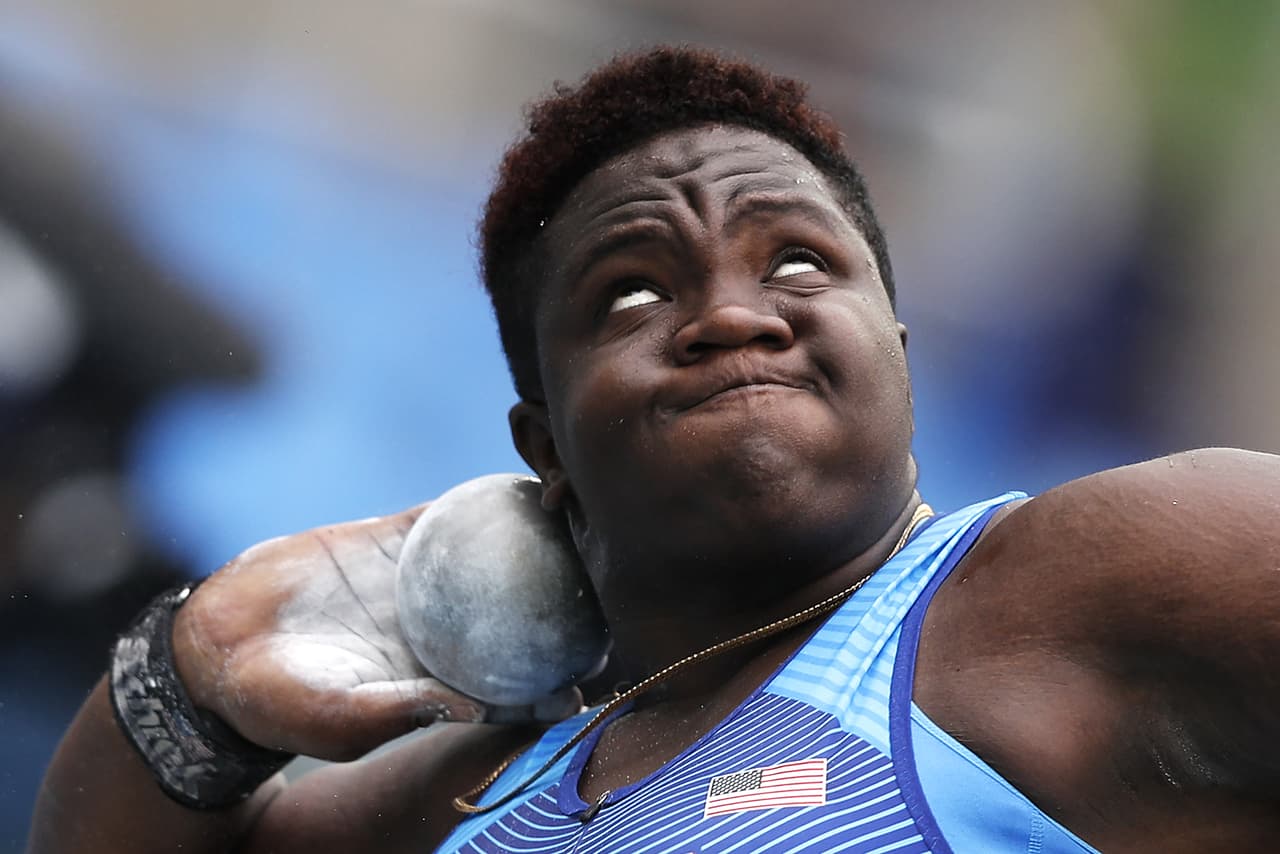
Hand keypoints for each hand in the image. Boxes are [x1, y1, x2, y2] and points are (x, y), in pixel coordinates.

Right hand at [171, 505, 579, 760]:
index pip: (525, 674)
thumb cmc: (276, 704)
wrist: (218, 649)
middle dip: (572, 586)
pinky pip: (452, 512)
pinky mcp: (401, 540)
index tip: (602, 643)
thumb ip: (400, 713)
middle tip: (603, 557)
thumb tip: (472, 711)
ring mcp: (432, 581)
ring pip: (500, 550)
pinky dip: (484, 494)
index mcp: (450, 679)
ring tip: (573, 496)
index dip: (567, 661)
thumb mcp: (337, 720)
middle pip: (528, 606)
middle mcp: (454, 630)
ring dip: (539, 527)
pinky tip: (517, 469)